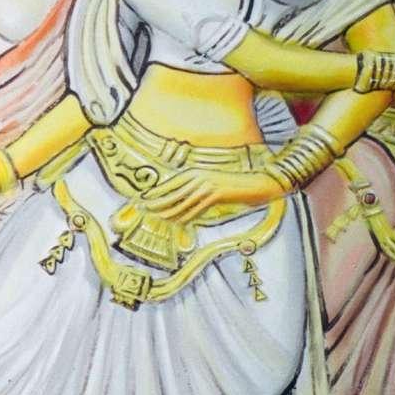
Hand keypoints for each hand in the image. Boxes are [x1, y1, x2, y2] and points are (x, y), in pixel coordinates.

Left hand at [143, 168, 283, 221]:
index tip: (140, 200)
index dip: (153, 193)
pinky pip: (196, 209)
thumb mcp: (208, 183)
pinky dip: (185, 217)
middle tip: (141, 209)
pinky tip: (177, 222)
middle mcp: (197, 177)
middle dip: (154, 202)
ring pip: (180, 203)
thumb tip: (175, 202)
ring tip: (155, 218)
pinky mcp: (215, 195)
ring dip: (167, 212)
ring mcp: (206, 185)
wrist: (255, 183)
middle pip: (170, 193)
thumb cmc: (230, 185)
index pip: (167, 184)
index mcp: (193, 172)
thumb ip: (192, 190)